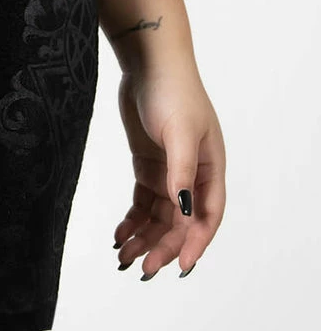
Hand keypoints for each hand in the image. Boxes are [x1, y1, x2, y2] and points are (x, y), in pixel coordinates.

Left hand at [113, 62, 225, 279]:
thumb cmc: (172, 91)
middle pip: (180, 222)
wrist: (148, 62)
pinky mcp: (148, 164)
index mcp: (210, 169)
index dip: (196, 243)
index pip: (207, 216)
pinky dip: (133, 220)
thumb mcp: (178, 132)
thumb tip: (184, 210)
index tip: (180, 267)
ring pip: (159, 216)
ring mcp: (168, 170)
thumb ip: (180, 172)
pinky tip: (120, 235)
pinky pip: (142, 202)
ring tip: (124, 257)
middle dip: (163, 246)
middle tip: (143, 268)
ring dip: (144, 238)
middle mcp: (192, 174)